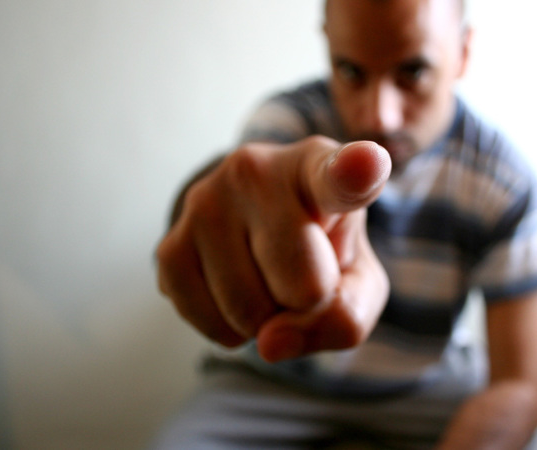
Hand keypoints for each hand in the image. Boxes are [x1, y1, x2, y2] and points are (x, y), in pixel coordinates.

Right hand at [155, 136, 390, 361]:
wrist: (260, 228)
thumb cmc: (323, 251)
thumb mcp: (358, 280)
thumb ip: (344, 315)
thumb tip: (268, 343)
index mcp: (320, 168)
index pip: (339, 174)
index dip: (355, 171)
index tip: (366, 163)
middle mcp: (257, 171)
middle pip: (303, 287)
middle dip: (309, 304)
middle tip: (303, 271)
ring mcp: (206, 203)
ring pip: (249, 311)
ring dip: (266, 321)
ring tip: (267, 277)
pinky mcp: (170, 241)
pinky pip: (207, 321)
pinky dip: (229, 331)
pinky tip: (235, 294)